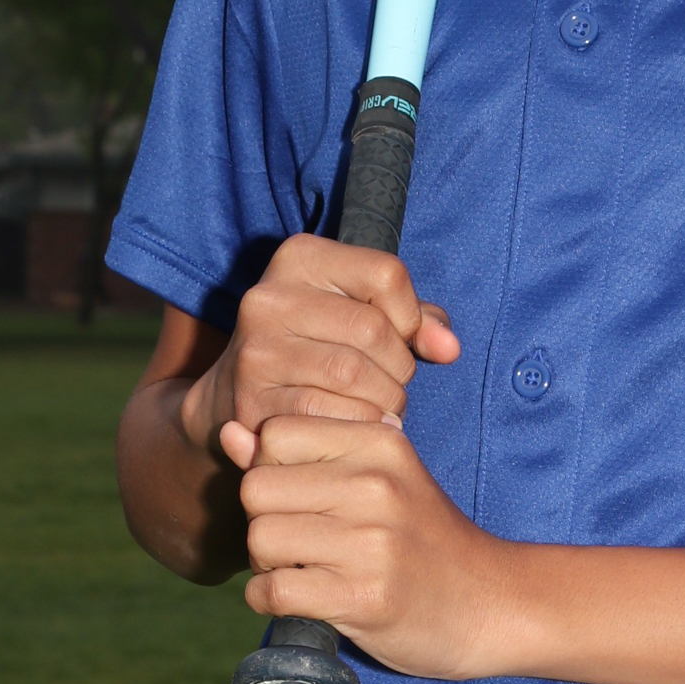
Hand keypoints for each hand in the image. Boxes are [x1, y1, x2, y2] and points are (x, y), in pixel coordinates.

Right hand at [180, 235, 458, 468]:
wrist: (235, 396)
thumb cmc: (317, 346)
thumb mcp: (361, 312)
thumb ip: (416, 320)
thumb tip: (449, 348)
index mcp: (299, 257)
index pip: (386, 274)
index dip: (409, 315)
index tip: (400, 337)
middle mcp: (269, 297)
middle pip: (373, 329)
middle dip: (399, 366)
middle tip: (392, 383)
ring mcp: (256, 350)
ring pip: (355, 376)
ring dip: (384, 401)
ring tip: (378, 406)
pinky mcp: (251, 400)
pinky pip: (329, 416)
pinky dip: (357, 426)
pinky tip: (355, 426)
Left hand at [232, 415, 520, 681]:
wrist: (490, 603)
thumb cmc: (422, 539)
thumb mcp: (375, 479)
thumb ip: (300, 455)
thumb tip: (229, 433)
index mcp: (379, 441)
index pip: (274, 433)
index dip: (272, 468)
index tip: (301, 497)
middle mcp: (375, 483)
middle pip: (257, 488)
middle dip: (263, 520)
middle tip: (299, 542)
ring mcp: (372, 541)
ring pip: (260, 539)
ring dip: (267, 564)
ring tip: (305, 569)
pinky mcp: (364, 596)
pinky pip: (274, 590)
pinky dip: (271, 601)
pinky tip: (302, 599)